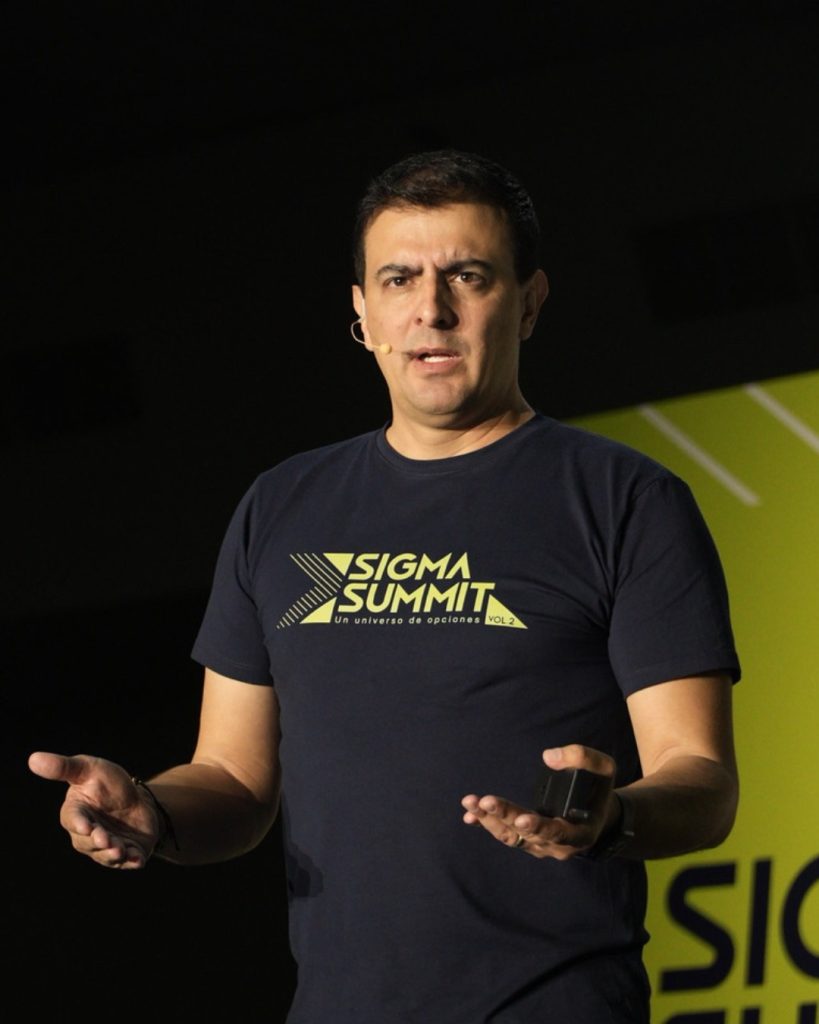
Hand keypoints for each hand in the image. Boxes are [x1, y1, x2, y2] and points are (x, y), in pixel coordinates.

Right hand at [28, 751, 159, 868]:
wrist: (138, 798)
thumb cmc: (108, 783)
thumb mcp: (89, 769)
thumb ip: (64, 767)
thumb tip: (33, 759)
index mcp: (76, 813)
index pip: (73, 820)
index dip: (79, 824)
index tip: (86, 826)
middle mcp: (86, 835)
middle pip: (88, 842)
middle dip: (98, 841)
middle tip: (107, 839)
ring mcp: (106, 847)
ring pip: (106, 856)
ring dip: (113, 855)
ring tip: (121, 850)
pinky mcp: (126, 853)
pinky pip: (128, 861)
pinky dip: (132, 861)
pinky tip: (138, 859)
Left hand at [461, 744, 616, 859]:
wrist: (599, 816)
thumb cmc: (599, 790)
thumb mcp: (604, 769)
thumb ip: (583, 758)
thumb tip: (549, 756)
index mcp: (580, 833)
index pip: (558, 833)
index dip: (539, 828)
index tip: (521, 819)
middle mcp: (558, 846)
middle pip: (526, 835)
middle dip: (505, 816)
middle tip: (487, 800)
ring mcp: (540, 846)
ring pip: (511, 837)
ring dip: (489, 820)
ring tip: (471, 803)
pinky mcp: (528, 841)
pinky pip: (505, 835)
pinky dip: (487, 824)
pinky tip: (469, 816)